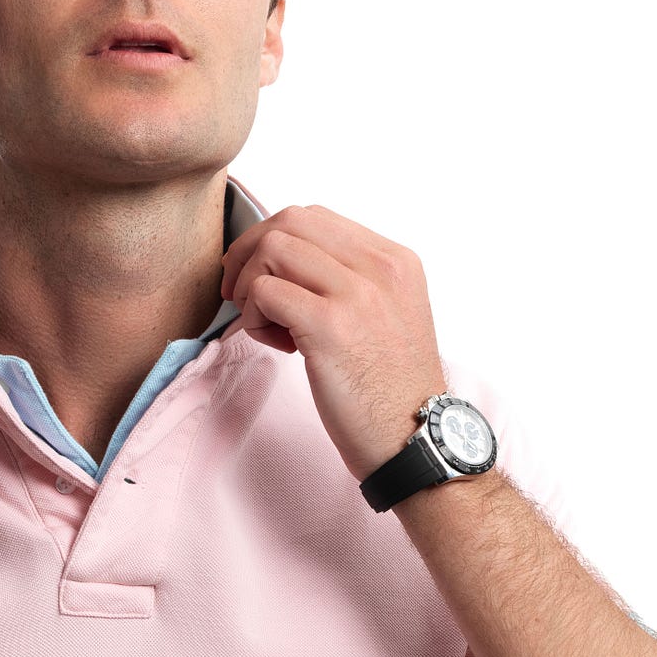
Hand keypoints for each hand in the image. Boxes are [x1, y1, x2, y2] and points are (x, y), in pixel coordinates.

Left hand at [220, 204, 448, 482]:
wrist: (417, 439)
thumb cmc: (392, 389)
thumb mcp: (388, 315)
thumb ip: (350, 282)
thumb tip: (284, 264)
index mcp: (395, 260)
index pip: (314, 216)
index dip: (273, 240)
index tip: (260, 276)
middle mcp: (380, 267)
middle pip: (289, 221)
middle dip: (249, 253)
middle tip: (239, 294)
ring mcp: (357, 293)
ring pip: (273, 249)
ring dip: (251, 286)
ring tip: (267, 325)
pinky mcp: (330, 326)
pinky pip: (265, 292)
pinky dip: (254, 315)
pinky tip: (276, 345)